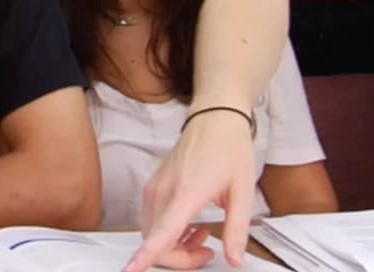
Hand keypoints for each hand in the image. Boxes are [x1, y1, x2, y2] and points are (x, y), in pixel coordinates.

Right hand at [123, 110, 256, 271]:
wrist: (215, 117)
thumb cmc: (229, 148)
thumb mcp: (243, 190)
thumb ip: (237, 228)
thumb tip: (235, 259)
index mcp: (187, 193)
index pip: (162, 233)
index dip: (145, 257)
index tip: (131, 271)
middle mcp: (164, 191)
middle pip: (156, 241)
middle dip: (179, 258)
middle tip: (208, 252)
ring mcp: (155, 187)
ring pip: (151, 233)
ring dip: (174, 245)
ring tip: (202, 237)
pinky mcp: (153, 186)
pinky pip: (152, 219)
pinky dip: (167, 231)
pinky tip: (190, 226)